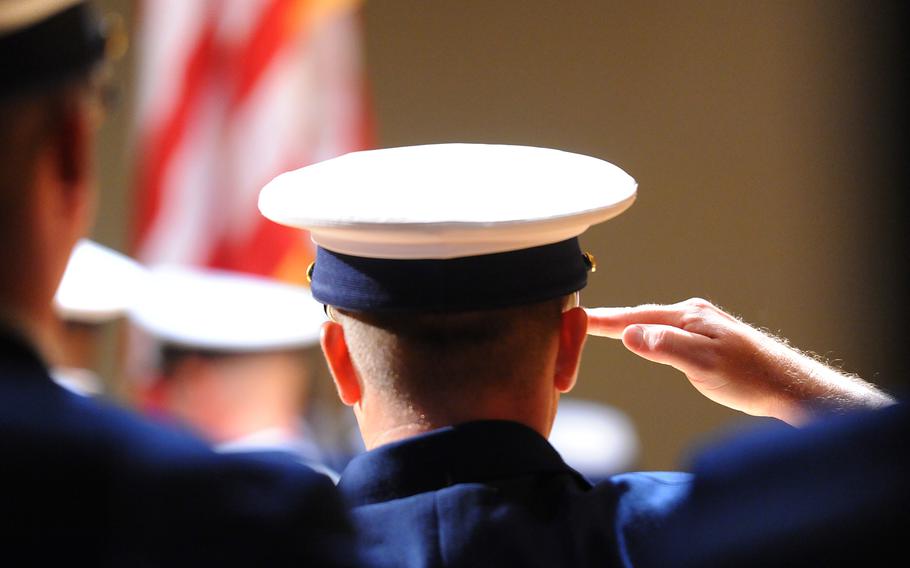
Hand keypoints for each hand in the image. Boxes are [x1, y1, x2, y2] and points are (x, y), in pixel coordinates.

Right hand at [586, 298, 893, 425]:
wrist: (790, 387)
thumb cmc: (751, 377)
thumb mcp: (702, 363)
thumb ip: (665, 346)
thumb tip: (628, 334)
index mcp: (689, 315)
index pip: (635, 316)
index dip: (603, 320)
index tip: (576, 319)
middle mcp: (694, 314)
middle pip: (641, 316)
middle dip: (609, 320)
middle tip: (579, 324)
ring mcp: (702, 326)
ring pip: (654, 324)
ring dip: (628, 327)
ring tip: (602, 329)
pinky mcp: (709, 340)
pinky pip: (666, 334)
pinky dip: (647, 336)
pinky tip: (644, 342)